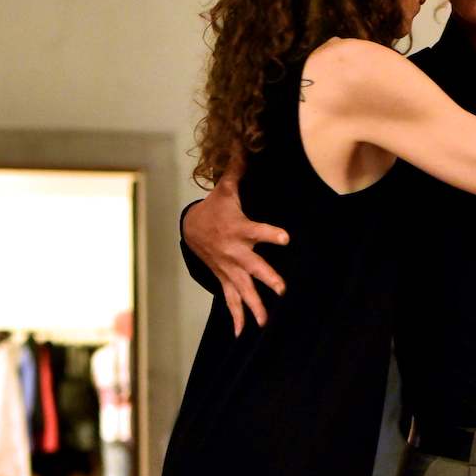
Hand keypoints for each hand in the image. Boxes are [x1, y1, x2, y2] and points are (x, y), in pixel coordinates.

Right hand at [184, 161, 288, 336]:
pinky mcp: (225, 279)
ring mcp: (229, 269)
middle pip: (253, 267)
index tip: (286, 237)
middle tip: (282, 290)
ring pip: (243, 290)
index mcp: (240, 229)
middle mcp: (235, 253)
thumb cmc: (216, 208)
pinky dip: (237, 318)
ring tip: (266, 324)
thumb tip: (246, 141)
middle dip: (267, 278)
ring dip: (254, 307)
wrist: (190, 229)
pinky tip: (243, 335)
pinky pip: (230, 301)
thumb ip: (239, 169)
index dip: (271, 233)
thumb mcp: (227, 189)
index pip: (258, 230)